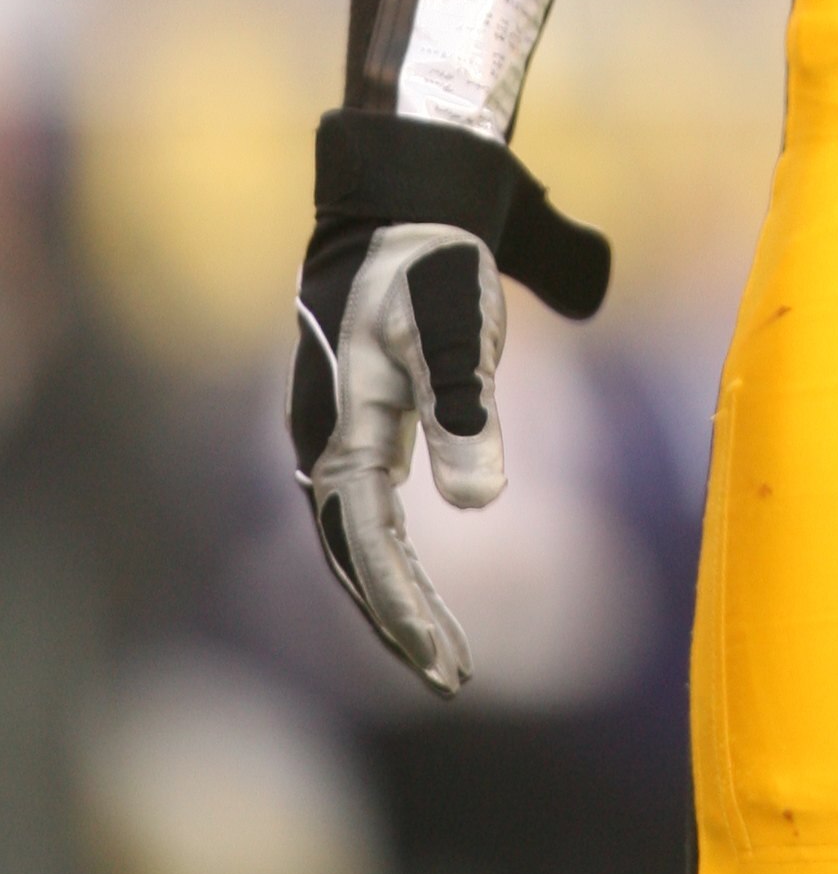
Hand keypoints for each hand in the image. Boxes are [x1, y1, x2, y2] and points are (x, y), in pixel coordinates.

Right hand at [288, 213, 508, 698]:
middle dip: (396, 621)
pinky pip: (364, 506)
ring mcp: (337, 428)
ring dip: (392, 595)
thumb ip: (467, 409)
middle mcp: (326, 438)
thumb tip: (476, 503)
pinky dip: (388, 553)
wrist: (406, 196)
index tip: (445, 667)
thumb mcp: (460, 327)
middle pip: (353, 556)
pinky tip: (415, 579)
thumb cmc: (434, 259)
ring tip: (440, 652)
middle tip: (451, 678)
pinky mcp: (359, 415)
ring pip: (355, 536)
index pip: (368, 546)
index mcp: (342, 428)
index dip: (403, 611)